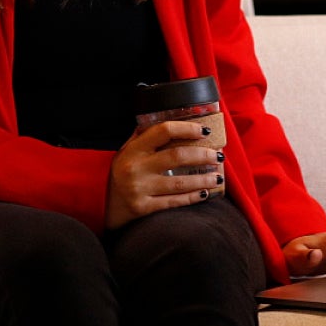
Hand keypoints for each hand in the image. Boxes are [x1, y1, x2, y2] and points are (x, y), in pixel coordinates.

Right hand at [105, 119, 224, 228]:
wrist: (106, 208)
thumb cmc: (121, 174)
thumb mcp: (125, 152)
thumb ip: (143, 137)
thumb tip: (168, 117)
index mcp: (133, 150)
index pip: (163, 131)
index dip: (187, 128)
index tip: (205, 130)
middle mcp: (136, 168)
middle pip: (177, 156)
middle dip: (203, 155)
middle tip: (219, 155)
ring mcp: (140, 189)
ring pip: (180, 182)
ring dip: (204, 179)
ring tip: (218, 176)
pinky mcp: (144, 208)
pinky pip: (175, 201)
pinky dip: (193, 197)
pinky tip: (205, 193)